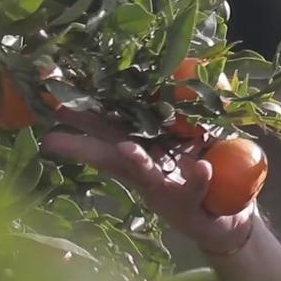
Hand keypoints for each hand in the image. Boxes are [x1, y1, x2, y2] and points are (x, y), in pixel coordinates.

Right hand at [40, 108, 254, 255]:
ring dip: (135, 162)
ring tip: (126, 149)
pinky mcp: (190, 205)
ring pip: (146, 176)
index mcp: (143, 148)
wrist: (228, 214)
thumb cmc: (206, 165)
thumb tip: (182, 66)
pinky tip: (203, 167)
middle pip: (111, 155)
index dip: (86, 116)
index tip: (57, 102)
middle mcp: (146, 171)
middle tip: (52, 138)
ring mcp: (166, 190)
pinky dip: (197, 179)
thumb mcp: (197, 131)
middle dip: (83, 146)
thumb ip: (187, 107)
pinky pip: (195, 190)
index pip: (110, 128)